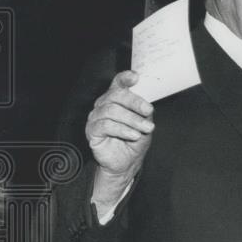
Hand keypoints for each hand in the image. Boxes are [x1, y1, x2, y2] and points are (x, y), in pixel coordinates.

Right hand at [85, 71, 154, 186]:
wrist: (127, 163)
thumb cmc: (134, 141)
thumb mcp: (145, 123)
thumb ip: (144, 112)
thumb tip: (147, 105)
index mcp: (116, 100)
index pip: (117, 84)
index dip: (124, 78)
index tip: (135, 77)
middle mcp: (104, 105)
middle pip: (116, 95)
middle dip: (135, 102)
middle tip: (148, 110)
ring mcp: (96, 117)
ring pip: (112, 110)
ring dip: (132, 119)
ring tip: (145, 128)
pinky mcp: (92, 131)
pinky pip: (105, 125)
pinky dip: (122, 129)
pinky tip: (134, 135)